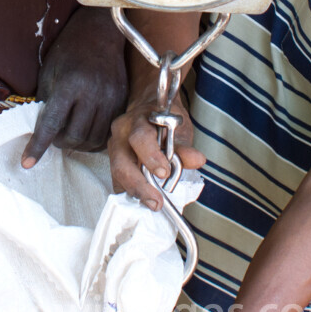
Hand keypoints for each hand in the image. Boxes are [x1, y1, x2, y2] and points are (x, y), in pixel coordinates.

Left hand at [22, 7, 127, 165]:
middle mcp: (93, 93)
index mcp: (70, 84)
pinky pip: (107, 133)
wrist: (100, 33)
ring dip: (77, 144)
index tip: (27, 163)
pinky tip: (85, 131)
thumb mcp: (48, 72)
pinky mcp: (122, 101)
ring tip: (68, 134)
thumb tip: (40, 130)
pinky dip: (93, 139)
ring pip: (92, 139)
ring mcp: (110, 98)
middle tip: (53, 136)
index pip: (52, 124)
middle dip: (59, 143)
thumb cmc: (69, 51)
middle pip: (74, 136)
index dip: (38, 146)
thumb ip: (45, 102)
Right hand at [108, 88, 206, 209]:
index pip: (141, 138)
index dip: (151, 157)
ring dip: (134, 192)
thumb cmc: (164, 119)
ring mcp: (114, 147)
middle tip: (155, 202)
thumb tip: (197, 160)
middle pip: (121, 162)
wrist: (148, 108)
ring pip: (117, 174)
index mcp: (139, 121)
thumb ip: (184, 146)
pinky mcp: (113, 160)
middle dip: (138, 185)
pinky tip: (142, 199)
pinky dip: (130, 191)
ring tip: (152, 203)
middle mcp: (121, 133)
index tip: (165, 172)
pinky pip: (117, 180)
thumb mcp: (178, 128)